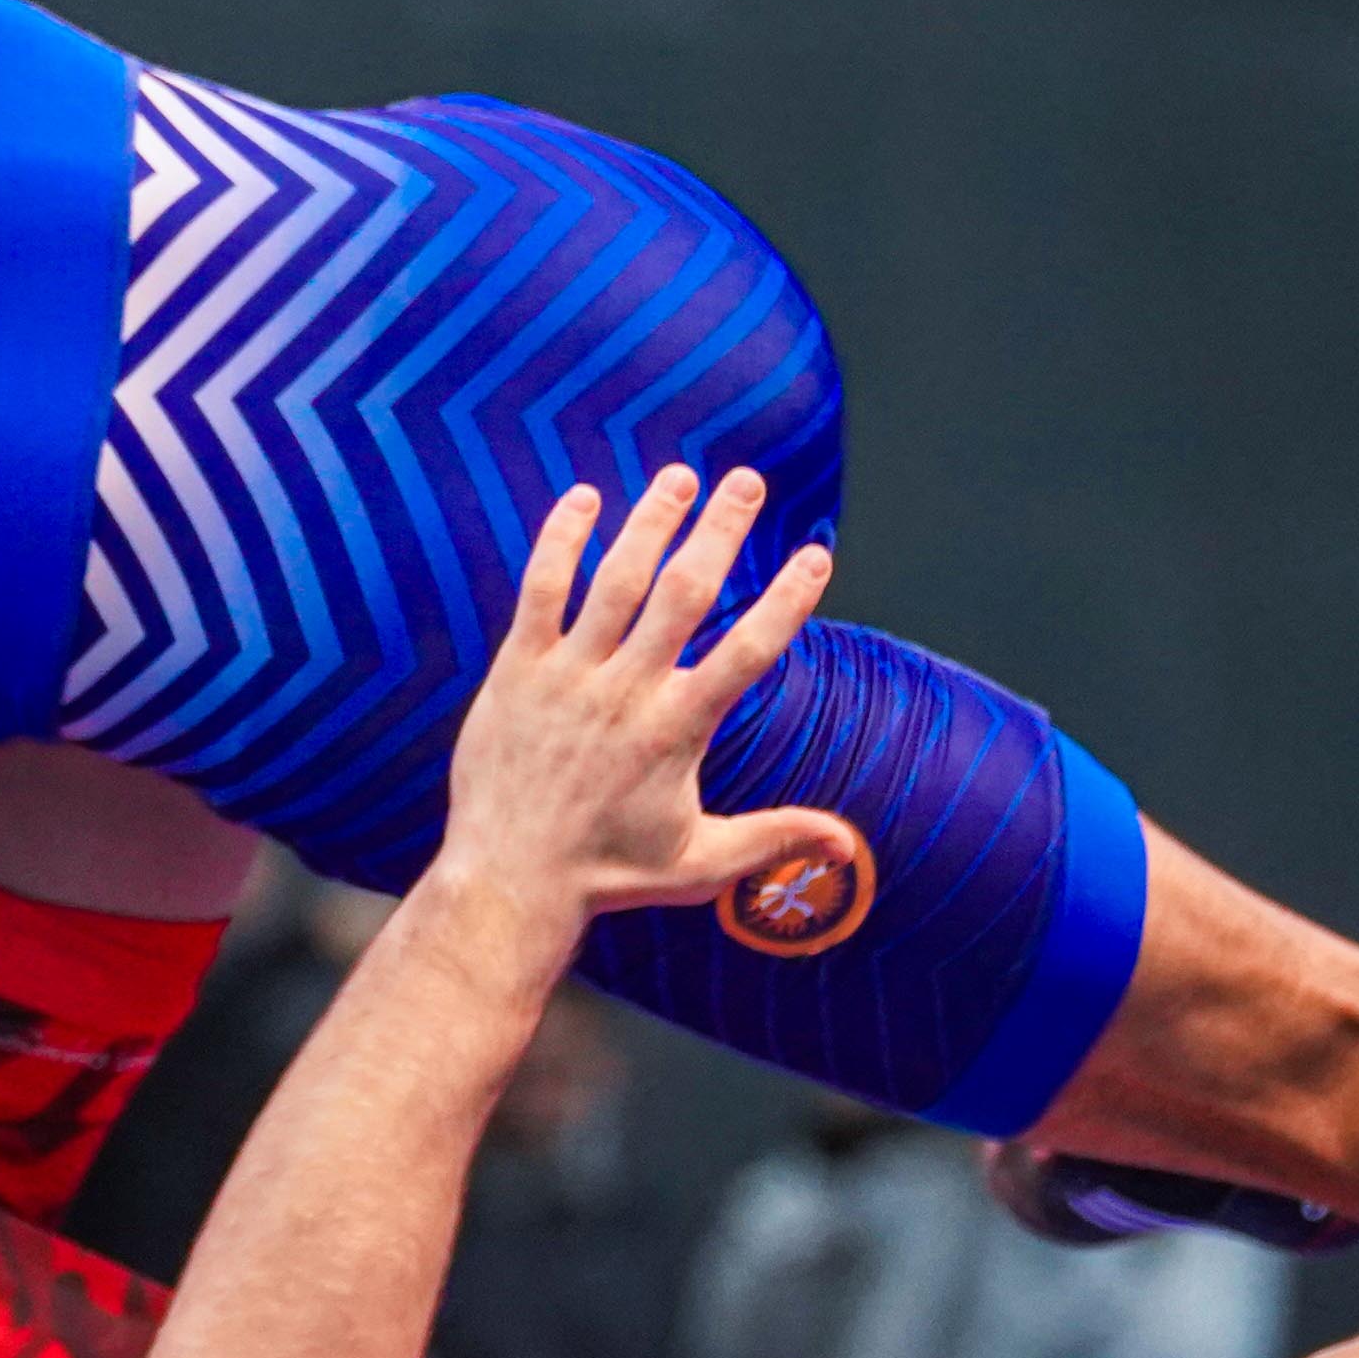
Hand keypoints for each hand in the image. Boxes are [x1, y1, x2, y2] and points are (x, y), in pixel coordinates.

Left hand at [432, 470, 839, 921]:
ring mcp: (569, 676)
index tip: (815, 556)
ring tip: (681, 476)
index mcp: (677, 730)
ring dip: (651, 522)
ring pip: (616, 581)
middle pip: (685, 594)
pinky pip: (540, 590)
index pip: (747, 652)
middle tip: (747, 481)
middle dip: (720, 531)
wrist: (509, 881)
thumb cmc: (608, 874)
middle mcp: (627, 692)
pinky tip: (583, 498)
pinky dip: (560, 542)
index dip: (785, 601)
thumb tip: (849, 845)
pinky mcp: (518, 670)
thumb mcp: (701, 863)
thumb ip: (775, 838)